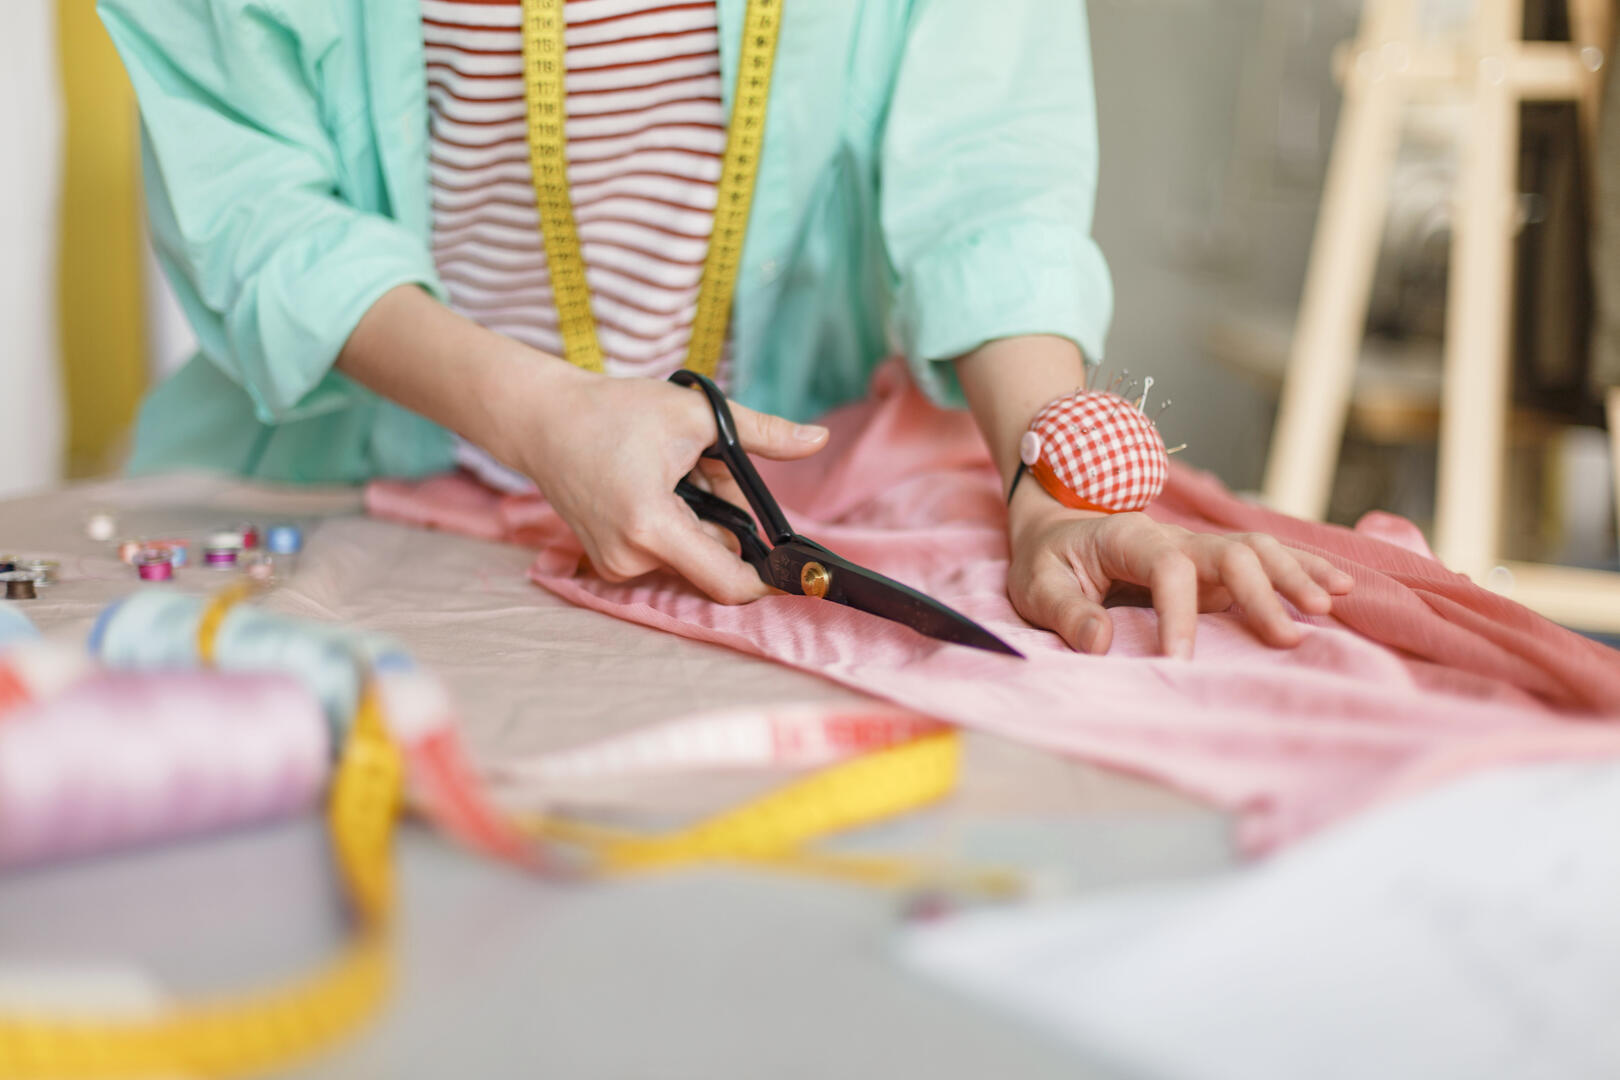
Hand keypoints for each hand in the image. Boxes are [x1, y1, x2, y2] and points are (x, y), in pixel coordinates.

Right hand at [487, 363, 827, 602]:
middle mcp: (630, 558)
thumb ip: (763, 433)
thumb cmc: (613, 411)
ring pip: (693, 553)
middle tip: (703, 467)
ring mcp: (616, 565)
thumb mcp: (695, 413)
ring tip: (674, 471)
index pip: (728, 582)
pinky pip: (668, 552)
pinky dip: (677, 523)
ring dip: (702, 518)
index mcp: (652, 526)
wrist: (542, 420)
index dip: (768, 579)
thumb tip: (819, 439)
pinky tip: (655, 486)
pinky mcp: (610, 563)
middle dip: (726, 517)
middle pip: (715, 557)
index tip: (795, 566)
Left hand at [1006, 486, 1353, 657]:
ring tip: (1330, 605)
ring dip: (1295, 574)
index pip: (1167, 566)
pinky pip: (1265, 560)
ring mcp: (1198, 549)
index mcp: (1127, 538)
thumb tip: (1101, 644)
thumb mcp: (1035, 584)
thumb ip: (1066, 612)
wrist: (1057, 526)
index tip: (1179, 662)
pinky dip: (1303, 569)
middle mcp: (1173, 537)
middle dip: (1263, 592)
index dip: (1178, 613)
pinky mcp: (1213, 567)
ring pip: (1258, 549)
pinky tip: (1340, 587)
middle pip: (1230, 552)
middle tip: (1286, 638)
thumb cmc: (1048, 560)